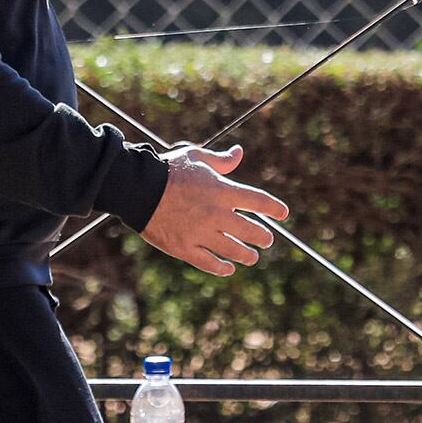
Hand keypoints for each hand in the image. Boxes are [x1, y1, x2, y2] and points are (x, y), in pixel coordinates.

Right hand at [140, 144, 289, 276]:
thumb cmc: (168, 170)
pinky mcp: (185, 248)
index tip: (283, 213)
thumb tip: (239, 153)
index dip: (274, 208)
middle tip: (267, 240)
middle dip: (263, 237)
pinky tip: (228, 269)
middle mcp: (216, 214)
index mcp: (222, 191)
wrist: (138, 189)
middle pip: (251, 231)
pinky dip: (222, 268)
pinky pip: (209, 263)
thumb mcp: (196, 157)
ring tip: (252, 257)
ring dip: (247, 255)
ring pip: (233, 250)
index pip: (258, 201)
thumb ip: (221, 160)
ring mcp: (201, 234)